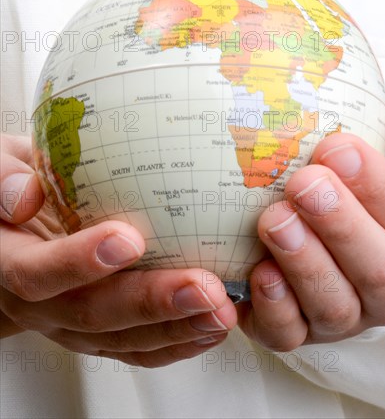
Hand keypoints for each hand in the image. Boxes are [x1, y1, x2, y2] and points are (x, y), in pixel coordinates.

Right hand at [0, 133, 236, 366]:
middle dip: (150, 304)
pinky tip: (212, 327)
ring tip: (222, 311)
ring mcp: (70, 322)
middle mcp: (39, 304)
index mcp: (9, 262)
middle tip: (203, 287)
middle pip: (91, 315)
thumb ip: (4, 180)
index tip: (129, 240)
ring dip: (175, 329)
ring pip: (121, 339)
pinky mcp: (97, 330)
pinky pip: (135, 346)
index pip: (36, 273)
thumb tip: (24, 197)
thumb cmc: (9, 190)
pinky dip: (177, 342)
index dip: (80, 262)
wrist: (9, 233)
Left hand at [237, 133, 384, 350]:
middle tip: (305, 185)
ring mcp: (337, 315)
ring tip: (275, 221)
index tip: (336, 148)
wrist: (300, 236)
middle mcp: (377, 288)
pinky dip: (274, 306)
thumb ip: (354, 158)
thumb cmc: (332, 193)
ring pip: (333, 306)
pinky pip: (287, 334)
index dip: (374, 187)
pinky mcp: (292, 330)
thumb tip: (341, 132)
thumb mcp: (349, 170)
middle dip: (341, 225)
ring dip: (304, 261)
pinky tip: (261, 273)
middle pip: (378, 272)